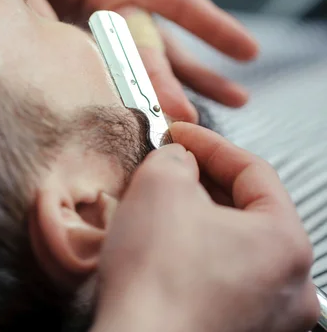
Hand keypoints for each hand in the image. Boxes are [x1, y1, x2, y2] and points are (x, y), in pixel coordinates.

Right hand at [93, 124, 318, 331]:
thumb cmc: (155, 282)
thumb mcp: (160, 184)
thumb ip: (177, 156)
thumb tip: (181, 159)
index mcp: (286, 243)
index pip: (253, 171)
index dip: (210, 144)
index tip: (181, 135)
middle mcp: (291, 286)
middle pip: (249, 209)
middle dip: (205, 180)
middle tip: (171, 164)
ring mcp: (270, 318)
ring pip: (236, 244)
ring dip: (201, 216)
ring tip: (164, 203)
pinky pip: (225, 277)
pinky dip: (200, 253)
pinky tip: (167, 247)